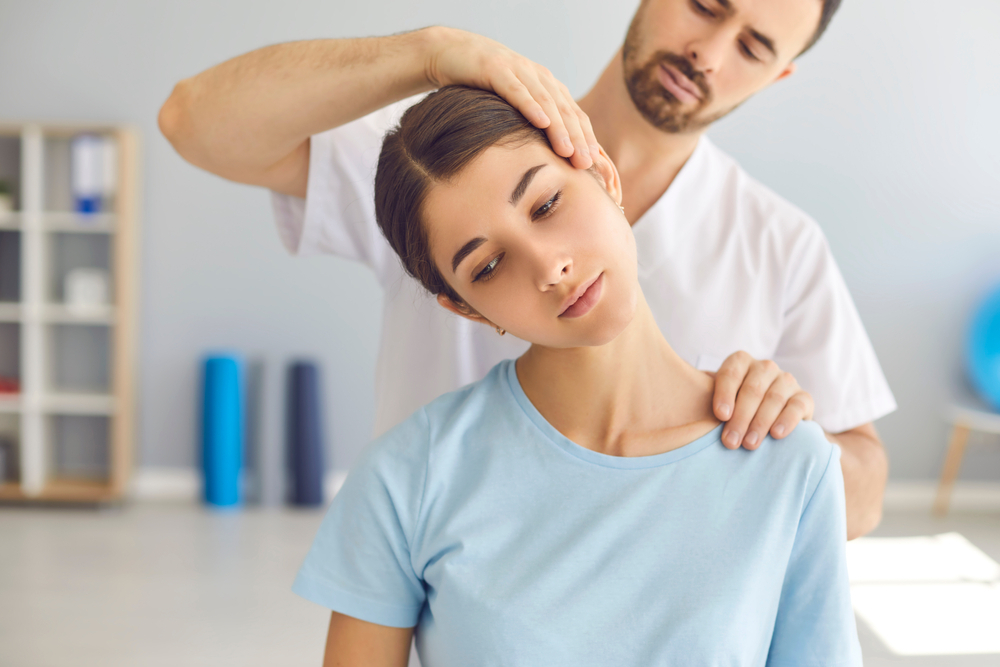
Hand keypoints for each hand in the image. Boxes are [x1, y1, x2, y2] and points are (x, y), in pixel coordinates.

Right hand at [424, 27, 598, 168]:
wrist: (450, 52)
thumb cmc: (482, 84)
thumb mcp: (512, 103)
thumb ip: (530, 122)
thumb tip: (547, 156)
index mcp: (547, 86)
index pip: (573, 114)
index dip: (585, 138)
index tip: (593, 165)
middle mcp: (538, 77)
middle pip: (565, 110)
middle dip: (577, 138)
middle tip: (585, 164)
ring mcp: (518, 71)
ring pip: (545, 101)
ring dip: (558, 127)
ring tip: (568, 150)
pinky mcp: (496, 69)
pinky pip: (516, 90)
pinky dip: (530, 106)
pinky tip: (541, 122)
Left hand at [710, 351, 814, 449]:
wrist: (765, 416)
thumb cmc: (731, 408)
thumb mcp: (716, 400)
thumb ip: (702, 398)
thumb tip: (679, 408)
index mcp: (740, 362)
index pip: (731, 373)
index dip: (725, 394)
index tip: (720, 416)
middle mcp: (764, 367)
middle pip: (752, 389)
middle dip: (740, 417)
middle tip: (730, 442)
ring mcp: (785, 380)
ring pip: (774, 398)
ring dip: (760, 423)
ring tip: (749, 444)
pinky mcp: (803, 397)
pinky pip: (797, 405)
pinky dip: (787, 420)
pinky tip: (776, 435)